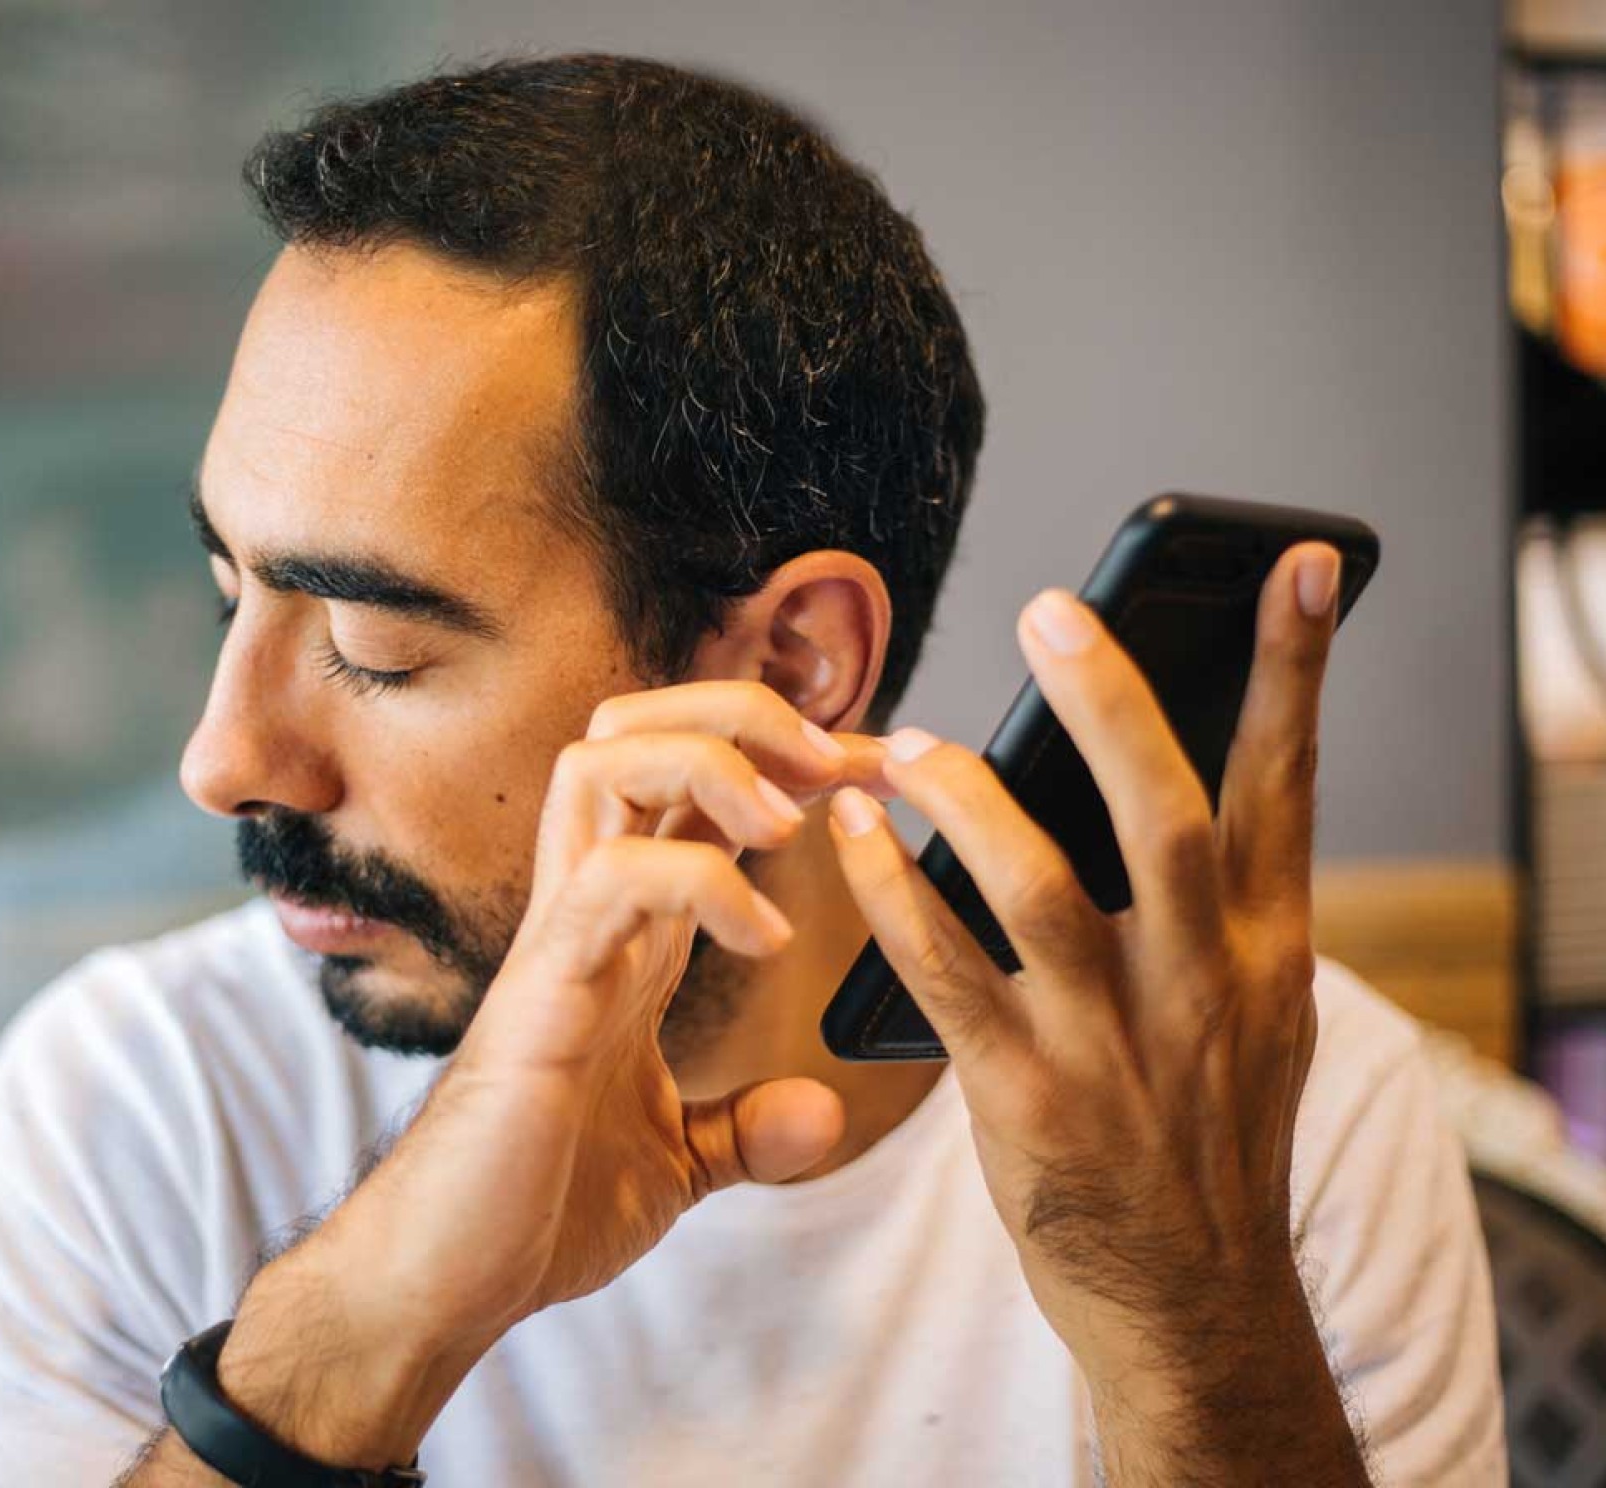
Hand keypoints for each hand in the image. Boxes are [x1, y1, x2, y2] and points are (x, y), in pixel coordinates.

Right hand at [219, 682, 870, 1464]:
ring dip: (714, 762)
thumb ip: (743, 1127)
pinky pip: (614, 876)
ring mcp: (559, 938)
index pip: (690, 787)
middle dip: (740, 712)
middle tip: (835, 763)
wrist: (447, 1281)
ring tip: (791, 823)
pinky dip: (703, 881)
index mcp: (626, 933)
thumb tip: (818, 1111)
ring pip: (602, 762)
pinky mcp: (542, 988)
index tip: (874, 772)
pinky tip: (762, 938)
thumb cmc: (535, 1209)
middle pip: (633, 727)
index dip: (784, 756)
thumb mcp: (676, 1162)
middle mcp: (589, 910)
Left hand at [826, 541, 1368, 1479]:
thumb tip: (1163, 779)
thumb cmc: (1208, 1136)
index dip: (1296, 673)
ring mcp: (1114, 1046)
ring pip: (1042, 886)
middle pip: (1164, 816)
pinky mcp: (1028, 1098)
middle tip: (1053, 611)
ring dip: (969, 797)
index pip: (1289, 788)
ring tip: (907, 741)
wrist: (1191, 1300)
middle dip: (1112, 705)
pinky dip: (895, 894)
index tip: (1298, 567)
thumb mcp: (1255, 1017)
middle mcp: (1201, 989)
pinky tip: (857, 837)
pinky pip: (945, 974)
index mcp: (1266, 954)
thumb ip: (1219, 907)